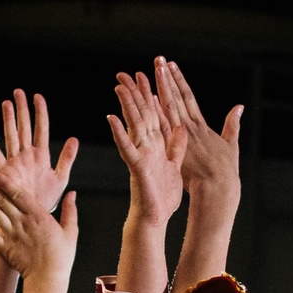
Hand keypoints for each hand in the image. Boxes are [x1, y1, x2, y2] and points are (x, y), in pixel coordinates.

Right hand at [0, 91, 79, 216]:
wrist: (31, 217)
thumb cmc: (45, 200)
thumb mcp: (60, 178)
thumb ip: (66, 158)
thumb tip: (74, 138)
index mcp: (41, 155)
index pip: (41, 129)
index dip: (40, 112)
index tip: (37, 96)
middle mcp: (26, 155)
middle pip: (24, 127)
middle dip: (21, 109)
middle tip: (17, 92)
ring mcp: (14, 162)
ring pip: (10, 136)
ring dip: (8, 120)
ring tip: (6, 103)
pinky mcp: (3, 172)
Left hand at [0, 170, 78, 280]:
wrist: (48, 278)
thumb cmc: (61, 256)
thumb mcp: (71, 231)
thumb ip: (70, 211)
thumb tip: (72, 193)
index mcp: (38, 215)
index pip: (19, 194)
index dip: (6, 181)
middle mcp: (22, 222)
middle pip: (3, 199)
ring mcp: (12, 235)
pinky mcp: (5, 247)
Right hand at [108, 66, 186, 219]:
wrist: (155, 218)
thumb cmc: (162, 197)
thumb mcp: (175, 166)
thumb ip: (175, 148)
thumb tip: (180, 129)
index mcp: (156, 145)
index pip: (153, 114)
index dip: (149, 95)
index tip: (146, 76)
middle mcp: (146, 147)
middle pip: (140, 115)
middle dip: (134, 94)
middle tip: (125, 74)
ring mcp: (140, 155)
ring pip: (132, 126)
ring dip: (126, 106)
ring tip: (119, 87)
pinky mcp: (137, 167)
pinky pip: (126, 148)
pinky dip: (119, 133)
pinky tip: (111, 119)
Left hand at [157, 59, 241, 198]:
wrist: (219, 191)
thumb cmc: (225, 173)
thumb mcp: (230, 146)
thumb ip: (232, 125)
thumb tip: (239, 107)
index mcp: (201, 127)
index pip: (188, 98)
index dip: (179, 81)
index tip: (171, 65)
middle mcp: (191, 128)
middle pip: (177, 98)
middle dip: (167, 78)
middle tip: (159, 59)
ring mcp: (183, 138)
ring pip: (170, 108)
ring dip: (161, 89)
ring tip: (155, 70)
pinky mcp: (176, 149)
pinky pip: (163, 129)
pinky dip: (155, 115)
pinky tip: (149, 100)